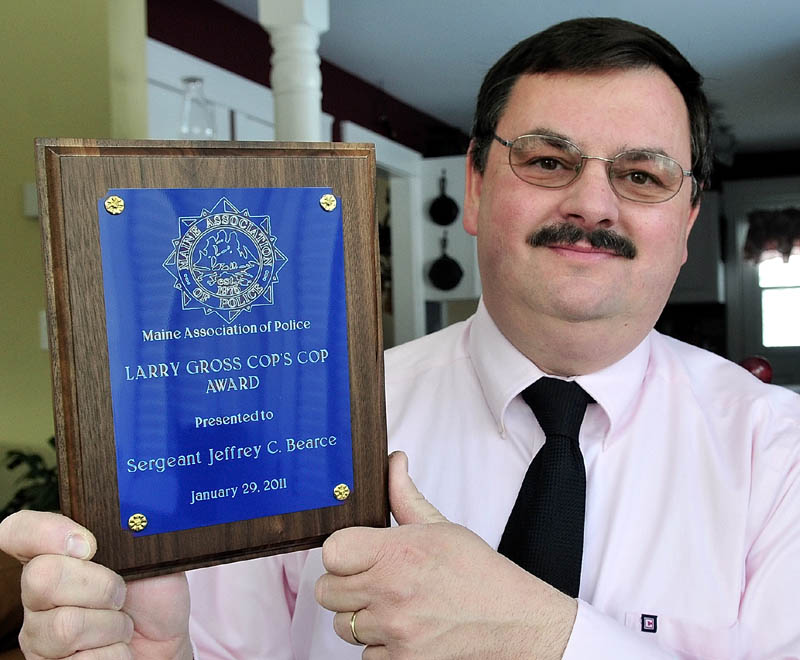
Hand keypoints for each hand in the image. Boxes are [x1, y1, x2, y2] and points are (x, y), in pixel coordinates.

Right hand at [0, 510, 190, 658]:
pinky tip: (115, 648)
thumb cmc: (153, 597)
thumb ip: (128, 534)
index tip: (89, 544)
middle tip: (121, 595)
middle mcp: (39, 595)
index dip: (43, 532)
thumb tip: (126, 519)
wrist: (165, 643)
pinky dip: (115, 653)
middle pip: (43, 577)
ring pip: (65, 625)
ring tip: (121, 625)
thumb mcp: (149, 556)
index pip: (19, 531)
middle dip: (101, 586)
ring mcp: (40, 635)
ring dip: (112, 626)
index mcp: (58, 557)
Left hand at [315, 452, 577, 658]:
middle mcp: (390, 592)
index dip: (341, 553)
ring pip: (342, 626)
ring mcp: (394, 630)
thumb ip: (404, 495)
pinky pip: (364, 656)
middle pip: (326, 591)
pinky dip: (380, 647)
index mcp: (397, 552)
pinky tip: (405, 630)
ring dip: (362, 618)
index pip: (331, 552)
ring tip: (393, 606)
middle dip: (345, 585)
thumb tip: (393, 460)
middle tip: (372, 581)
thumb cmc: (477, 573)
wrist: (514, 622)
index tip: (355, 555)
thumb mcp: (440, 527)